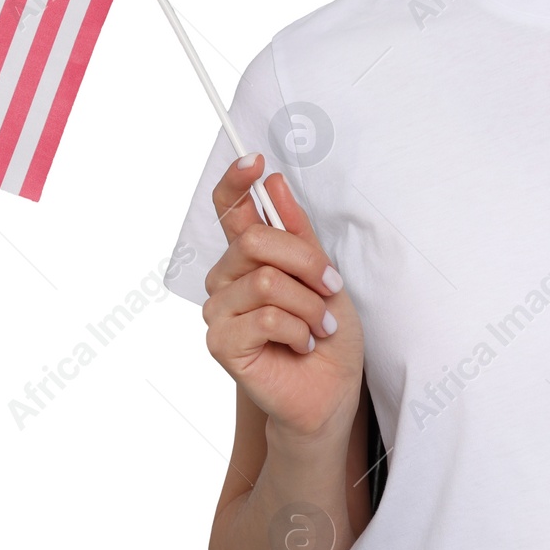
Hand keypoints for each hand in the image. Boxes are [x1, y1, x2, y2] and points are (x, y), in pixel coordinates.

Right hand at [201, 153, 364, 444]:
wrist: (330, 389)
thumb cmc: (325, 331)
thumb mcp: (322, 273)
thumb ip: (296, 231)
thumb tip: (274, 181)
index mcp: (248, 255)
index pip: (230, 208)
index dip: (236, 181)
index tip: (255, 161)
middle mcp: (226, 277)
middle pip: (255, 241)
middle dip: (306, 263)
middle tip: (329, 289)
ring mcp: (218, 311)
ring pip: (266, 282)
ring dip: (308, 305)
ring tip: (319, 326)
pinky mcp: (220, 343)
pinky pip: (265, 317)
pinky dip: (298, 329)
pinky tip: (303, 344)